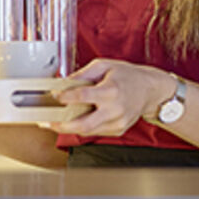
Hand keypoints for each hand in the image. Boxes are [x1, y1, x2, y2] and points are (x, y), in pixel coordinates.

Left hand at [51, 59, 171, 136]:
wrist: (150, 90)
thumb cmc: (128, 76)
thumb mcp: (104, 65)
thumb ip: (83, 74)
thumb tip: (64, 82)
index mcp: (110, 91)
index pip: (82, 97)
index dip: (65, 97)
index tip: (55, 96)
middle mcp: (115, 109)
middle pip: (83, 124)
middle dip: (62, 126)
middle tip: (47, 122)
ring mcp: (118, 122)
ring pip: (88, 131)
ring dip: (69, 128)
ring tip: (55, 122)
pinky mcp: (119, 130)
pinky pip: (96, 132)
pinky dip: (84, 128)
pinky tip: (75, 121)